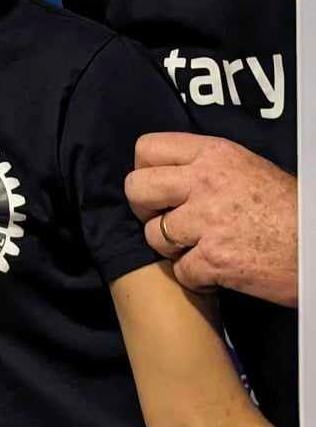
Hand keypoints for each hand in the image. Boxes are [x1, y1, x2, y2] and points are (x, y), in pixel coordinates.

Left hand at [125, 132, 296, 305]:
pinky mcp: (214, 260)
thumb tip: (172, 175)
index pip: (147, 148)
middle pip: (136, 189)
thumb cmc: (290, 207)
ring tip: (196, 249)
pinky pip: (180, 271)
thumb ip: (207, 167)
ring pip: (153, 235)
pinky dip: (195, 278)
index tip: (159, 188)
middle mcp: (203, 182)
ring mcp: (206, 222)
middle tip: (166, 220)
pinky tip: (213, 273)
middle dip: (145, 209)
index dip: (145, 170)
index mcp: (212, 154)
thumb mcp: (247, 167)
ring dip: (171, 248)